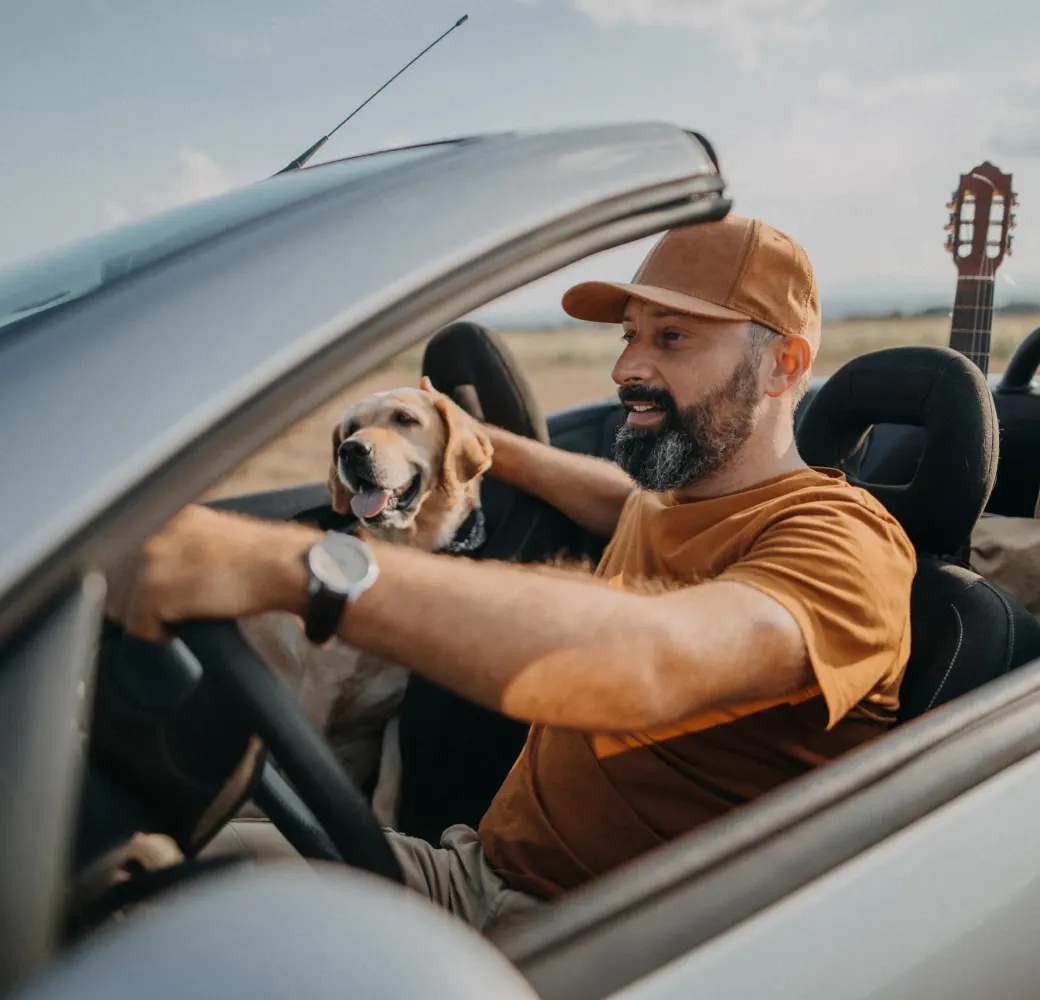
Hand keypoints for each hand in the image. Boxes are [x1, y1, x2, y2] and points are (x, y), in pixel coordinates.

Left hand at [106, 504, 317, 640]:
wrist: (282, 566)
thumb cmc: (265, 559)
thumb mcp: (218, 537)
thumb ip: (188, 546)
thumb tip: (169, 574)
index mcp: (173, 519)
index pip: (129, 554)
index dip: (138, 582)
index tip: (152, 596)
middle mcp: (155, 534)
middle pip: (116, 580)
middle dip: (137, 602)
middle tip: (168, 613)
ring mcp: (152, 561)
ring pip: (123, 606)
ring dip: (147, 618)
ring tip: (178, 620)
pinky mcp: (156, 590)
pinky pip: (139, 627)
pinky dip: (158, 635)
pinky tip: (182, 628)